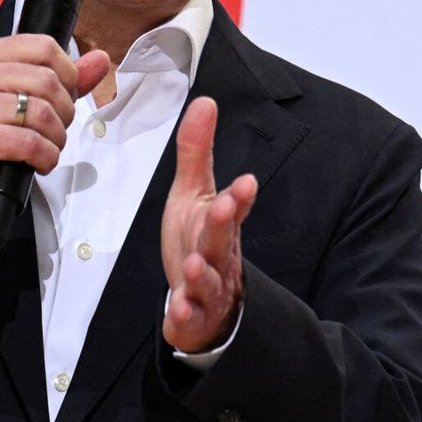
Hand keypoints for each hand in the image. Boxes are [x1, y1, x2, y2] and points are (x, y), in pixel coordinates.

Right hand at [0, 34, 109, 197]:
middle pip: (47, 81)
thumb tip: (100, 59)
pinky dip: (45, 156)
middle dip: (64, 111)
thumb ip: (60, 76)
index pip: (44, 47)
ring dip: (56, 137)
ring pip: (42, 112)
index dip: (68, 74)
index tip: (64, 96)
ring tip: (48, 146)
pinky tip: (39, 161)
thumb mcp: (14, 91)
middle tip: (56, 128)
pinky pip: (30, 142)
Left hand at [161, 96, 257, 352]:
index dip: (238, 195)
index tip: (245, 181)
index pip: (232, 206)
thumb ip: (197, 151)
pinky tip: (176, 313)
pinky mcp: (191, 315)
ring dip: (203, 274)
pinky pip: (188, 319)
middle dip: (222, 223)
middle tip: (223, 206)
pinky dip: (183, 318)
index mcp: (218, 222)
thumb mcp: (193, 192)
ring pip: (209, 281)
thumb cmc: (199, 240)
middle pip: (221, 239)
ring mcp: (207, 288)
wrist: (205, 300)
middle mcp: (217, 254)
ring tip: (195, 266)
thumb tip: (205, 102)